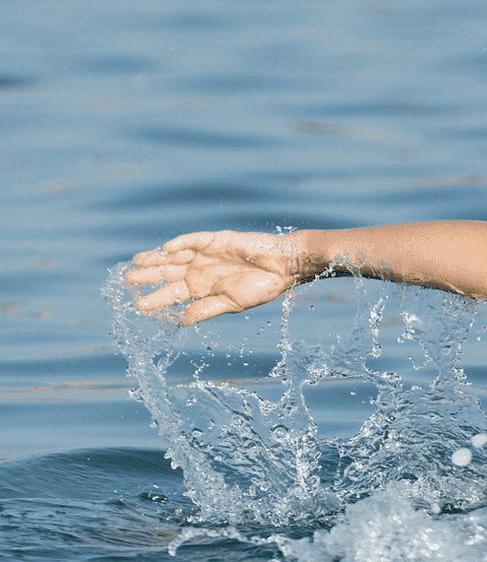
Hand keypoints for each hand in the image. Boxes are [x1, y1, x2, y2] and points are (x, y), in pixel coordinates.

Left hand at [125, 230, 299, 324]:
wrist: (284, 267)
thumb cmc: (262, 287)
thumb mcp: (231, 304)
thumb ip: (205, 310)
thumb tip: (179, 322)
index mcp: (203, 288)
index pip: (173, 294)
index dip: (156, 299)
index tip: (139, 306)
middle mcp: (200, 270)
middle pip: (168, 273)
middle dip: (148, 277)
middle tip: (127, 281)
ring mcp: (206, 254)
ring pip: (174, 256)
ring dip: (156, 259)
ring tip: (136, 262)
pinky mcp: (215, 240)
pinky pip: (193, 240)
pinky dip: (181, 243)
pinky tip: (167, 248)